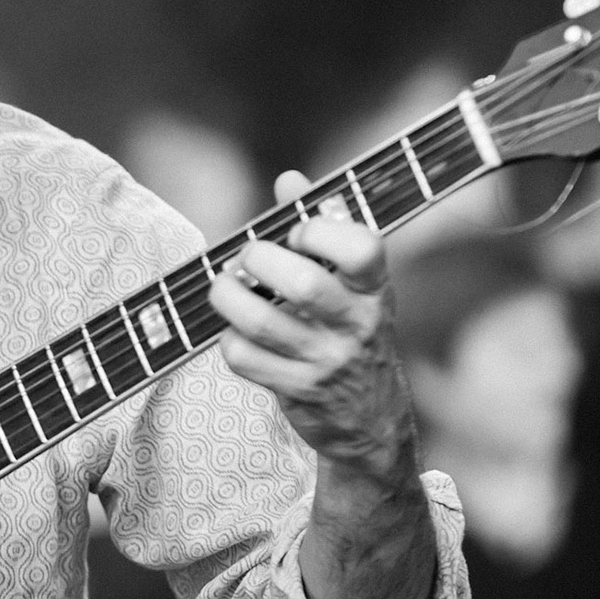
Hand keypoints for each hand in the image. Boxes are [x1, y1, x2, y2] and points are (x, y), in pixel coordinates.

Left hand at [208, 170, 413, 469]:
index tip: (296, 233)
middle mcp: (357, 325)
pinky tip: (235, 331)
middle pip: (303, 284)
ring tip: (223, 287)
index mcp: (375, 289)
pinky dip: (228, 339)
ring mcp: (327, 361)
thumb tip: (288, 180)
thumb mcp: (352, 283)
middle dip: (259, 260)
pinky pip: (245, 358)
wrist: (371, 419)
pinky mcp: (297, 391)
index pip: (362, 249)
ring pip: (263, 322)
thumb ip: (321, 229)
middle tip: (247, 258)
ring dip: (228, 296)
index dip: (319, 230)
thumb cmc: (351, 329)